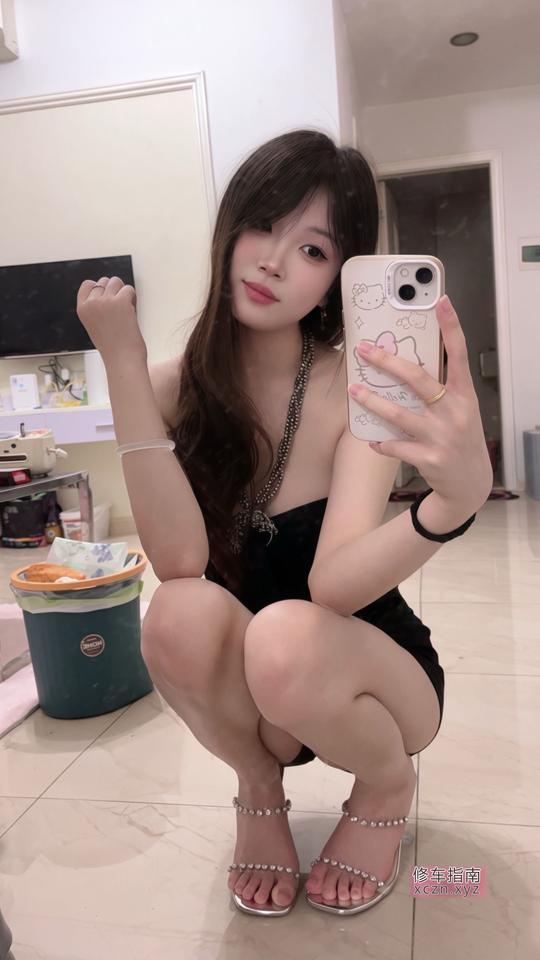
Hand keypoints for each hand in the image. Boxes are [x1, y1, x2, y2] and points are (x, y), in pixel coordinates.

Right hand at [76, 276, 146, 365]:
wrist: (122, 362)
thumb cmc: (113, 347)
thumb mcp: (97, 325)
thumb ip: (97, 307)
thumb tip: (108, 284)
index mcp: (82, 309)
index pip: (88, 284)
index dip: (101, 290)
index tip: (109, 304)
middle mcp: (91, 303)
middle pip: (105, 281)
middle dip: (115, 292)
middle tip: (119, 312)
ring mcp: (105, 301)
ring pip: (117, 282)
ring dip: (124, 294)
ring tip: (126, 312)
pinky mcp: (120, 302)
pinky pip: (129, 289)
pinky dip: (133, 299)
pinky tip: (132, 313)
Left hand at [347, 294, 492, 509]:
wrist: (469, 484)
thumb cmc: (460, 438)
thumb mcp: (460, 410)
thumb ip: (440, 389)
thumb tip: (404, 365)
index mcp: (463, 394)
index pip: (458, 354)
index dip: (451, 327)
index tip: (441, 301)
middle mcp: (454, 412)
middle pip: (417, 379)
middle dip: (387, 361)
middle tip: (364, 348)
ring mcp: (441, 436)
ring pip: (398, 413)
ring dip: (372, 401)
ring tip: (354, 389)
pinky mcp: (428, 458)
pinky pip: (394, 445)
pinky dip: (380, 441)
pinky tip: (372, 439)